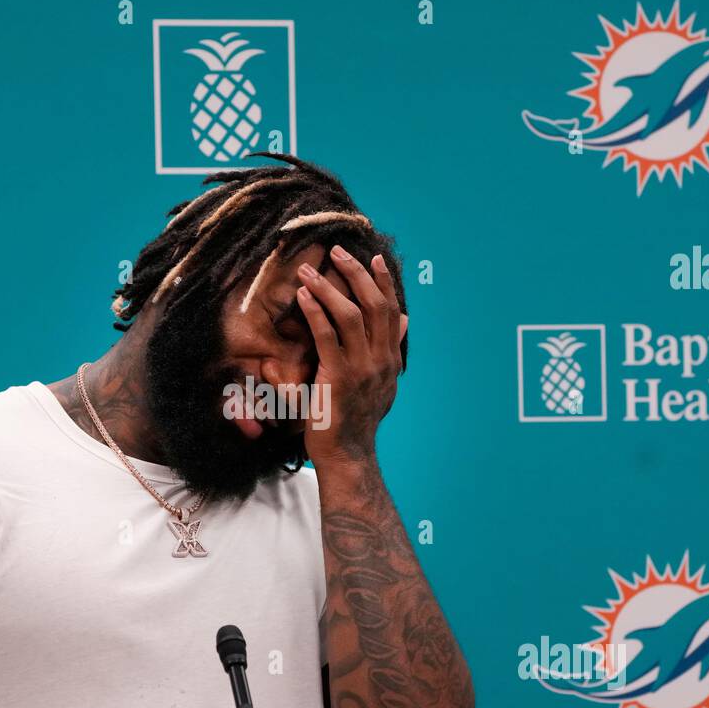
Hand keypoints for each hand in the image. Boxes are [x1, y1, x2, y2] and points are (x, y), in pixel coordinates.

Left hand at [295, 245, 408, 469]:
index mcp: (390, 360)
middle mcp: (381, 360)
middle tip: (337, 252)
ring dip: (329, 287)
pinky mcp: (339, 377)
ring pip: (350, 315)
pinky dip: (315, 311)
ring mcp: (362, 368)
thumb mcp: (382, 384)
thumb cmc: (356, 421)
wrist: (347, 455)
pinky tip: (304, 297)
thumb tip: (404, 321)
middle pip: (374, 305)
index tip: (375, 259)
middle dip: (356, 274)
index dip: (384, 283)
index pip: (391, 312)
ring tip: (309, 270)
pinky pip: (327, 335)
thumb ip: (390, 351)